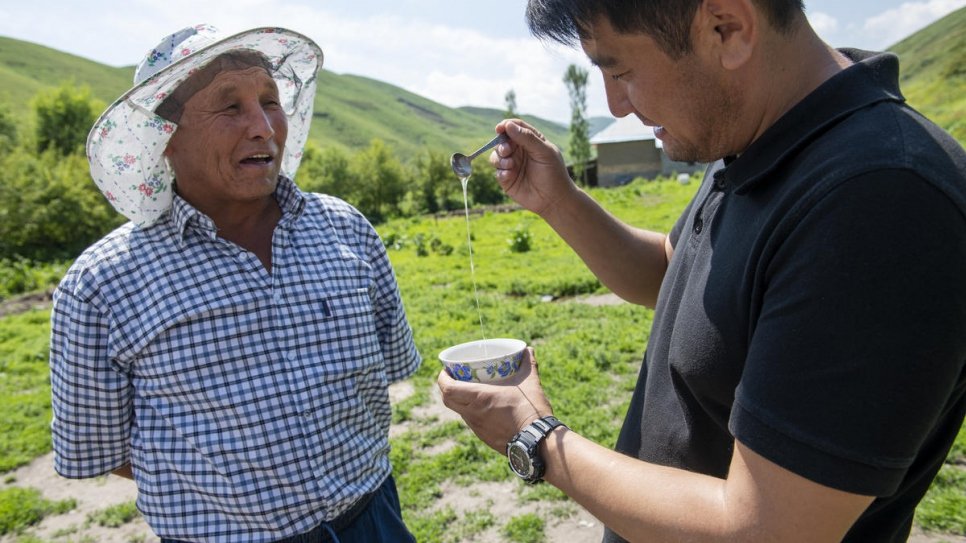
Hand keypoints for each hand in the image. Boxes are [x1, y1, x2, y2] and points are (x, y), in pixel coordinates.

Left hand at [437, 348, 553, 453]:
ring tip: (470, 391)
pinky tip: (484, 409)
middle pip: (447, 400)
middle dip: (447, 388)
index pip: (447, 388)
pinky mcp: (485, 438)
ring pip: (460, 412)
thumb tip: (528, 350)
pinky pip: (472, 422)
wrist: (538, 442)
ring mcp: (478, 428)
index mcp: (479, 398)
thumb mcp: (530, 383)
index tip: (446, 370)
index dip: (442, 378)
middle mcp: (473, 414)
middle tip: (455, 378)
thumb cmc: (531, 411)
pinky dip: (472, 413)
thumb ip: (528, 364)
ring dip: (460, 401)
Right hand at [491, 120, 576, 216]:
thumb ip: (527, 138)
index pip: (516, 127)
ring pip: (496, 155)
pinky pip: (497, 171)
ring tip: (510, 165)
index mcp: (531, 141)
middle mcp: (520, 151)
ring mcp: (512, 165)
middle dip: (501, 144)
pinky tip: (509, 175)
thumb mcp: (543, 152)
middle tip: (507, 150)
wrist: (554, 200)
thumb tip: (508, 125)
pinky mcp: (507, 179)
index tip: (500, 128)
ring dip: (499, 158)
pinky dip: (501, 171)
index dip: (506, 126)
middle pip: (503, 141)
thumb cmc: (553, 173)